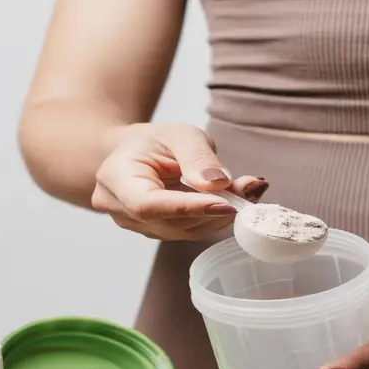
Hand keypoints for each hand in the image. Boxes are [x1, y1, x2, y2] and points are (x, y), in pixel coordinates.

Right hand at [92, 123, 266, 240]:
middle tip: (252, 187)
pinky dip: (214, 218)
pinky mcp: (156, 233)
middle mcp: (119, 210)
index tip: (227, 203)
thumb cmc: (153, 141)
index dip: (189, 208)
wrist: (133, 153)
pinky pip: (189, 231)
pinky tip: (234, 200)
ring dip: (220, 214)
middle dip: (215, 208)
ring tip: (249, 189)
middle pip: (172, 221)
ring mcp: (136, 226)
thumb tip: (219, 183)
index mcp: (116, 179)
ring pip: (184, 231)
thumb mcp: (179, 135)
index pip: (150, 204)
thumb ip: (198, 157)